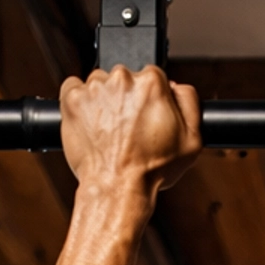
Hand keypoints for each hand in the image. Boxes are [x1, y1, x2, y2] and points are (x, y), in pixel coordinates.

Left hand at [59, 64, 201, 193]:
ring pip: (100, 84)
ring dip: (104, 100)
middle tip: (128, 127)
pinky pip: (73, 87)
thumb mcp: (191, 141)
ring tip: (110, 129)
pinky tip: (90, 122)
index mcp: (152, 83)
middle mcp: (123, 79)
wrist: (117, 187)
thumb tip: (177, 86)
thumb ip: (189, 103)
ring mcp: (95, 88)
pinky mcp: (72, 98)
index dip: (151, 98)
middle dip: (127, 98)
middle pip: (126, 79)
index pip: (152, 76)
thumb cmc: (151, 169)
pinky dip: (79, 101)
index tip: (146, 115)